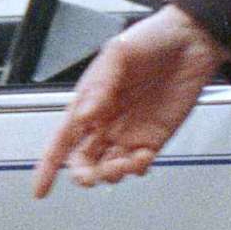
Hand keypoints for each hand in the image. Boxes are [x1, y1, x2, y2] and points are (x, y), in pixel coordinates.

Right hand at [31, 4, 228, 196]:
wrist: (191, 41)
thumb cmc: (150, 39)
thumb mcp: (118, 54)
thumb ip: (100, 86)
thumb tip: (86, 116)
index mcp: (87, 103)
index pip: (60, 141)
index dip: (47, 167)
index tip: (40, 189)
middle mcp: (104, 122)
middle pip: (83, 162)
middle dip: (85, 175)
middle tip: (95, 176)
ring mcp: (128, 132)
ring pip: (109, 168)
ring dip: (114, 173)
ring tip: (129, 161)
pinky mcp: (154, 137)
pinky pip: (138, 164)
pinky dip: (138, 169)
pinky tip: (144, 157)